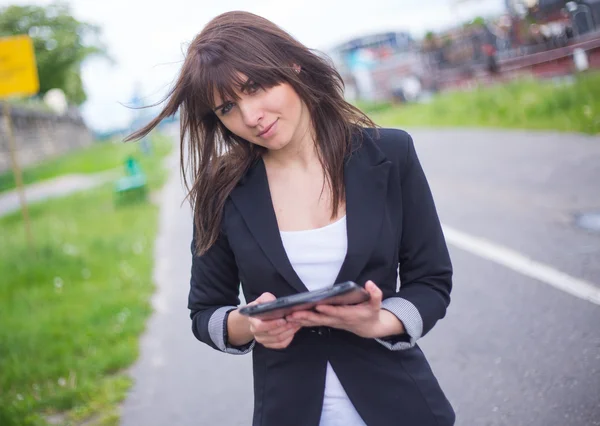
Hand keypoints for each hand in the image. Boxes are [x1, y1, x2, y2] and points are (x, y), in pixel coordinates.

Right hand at [247, 292, 301, 349]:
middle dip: (285, 327)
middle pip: (272, 333)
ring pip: (278, 339)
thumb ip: (266, 299)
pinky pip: (280, 344)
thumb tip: (272, 301)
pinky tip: (293, 331)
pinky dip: (289, 338)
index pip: (260, 326)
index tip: (283, 320)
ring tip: (296, 324)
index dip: (273, 324)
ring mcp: (262, 339)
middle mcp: (255, 332)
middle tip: (295, 320)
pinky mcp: (269, 344)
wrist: (257, 318)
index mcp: (252, 320)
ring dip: (289, 332)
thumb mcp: (261, 299)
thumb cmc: (260, 308)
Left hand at [286, 281, 404, 338]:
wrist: (368, 328)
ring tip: (288, 317)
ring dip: (302, 320)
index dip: (328, 310)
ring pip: (315, 322)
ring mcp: (331, 322)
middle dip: (307, 317)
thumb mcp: (376, 304)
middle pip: (321, 319)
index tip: (318, 306)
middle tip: (294, 314)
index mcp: (349, 314)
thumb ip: (375, 294)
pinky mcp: (327, 322)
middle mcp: (338, 319)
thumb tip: (370, 284)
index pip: (337, 312)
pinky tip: (291, 319)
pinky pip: (313, 323)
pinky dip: (303, 322)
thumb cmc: (371, 313)